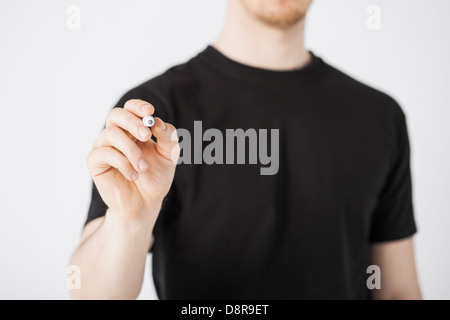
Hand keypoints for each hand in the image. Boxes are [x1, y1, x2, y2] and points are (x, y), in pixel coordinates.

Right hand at [87, 99, 178, 220]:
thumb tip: (157, 122)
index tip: (150, 111)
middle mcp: (116, 135)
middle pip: (116, 115)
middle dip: (132, 122)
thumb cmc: (155, 178)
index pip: (130, 109)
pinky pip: (104, 153)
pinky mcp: (96, 163)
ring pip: (111, 134)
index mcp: (133, 130)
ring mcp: (104, 148)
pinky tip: (134, 175)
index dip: (137, 106)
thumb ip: (168, 137)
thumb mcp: (169, 156)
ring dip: (131, 150)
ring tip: (143, 167)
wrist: (146, 203)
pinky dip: (122, 163)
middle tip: (147, 136)